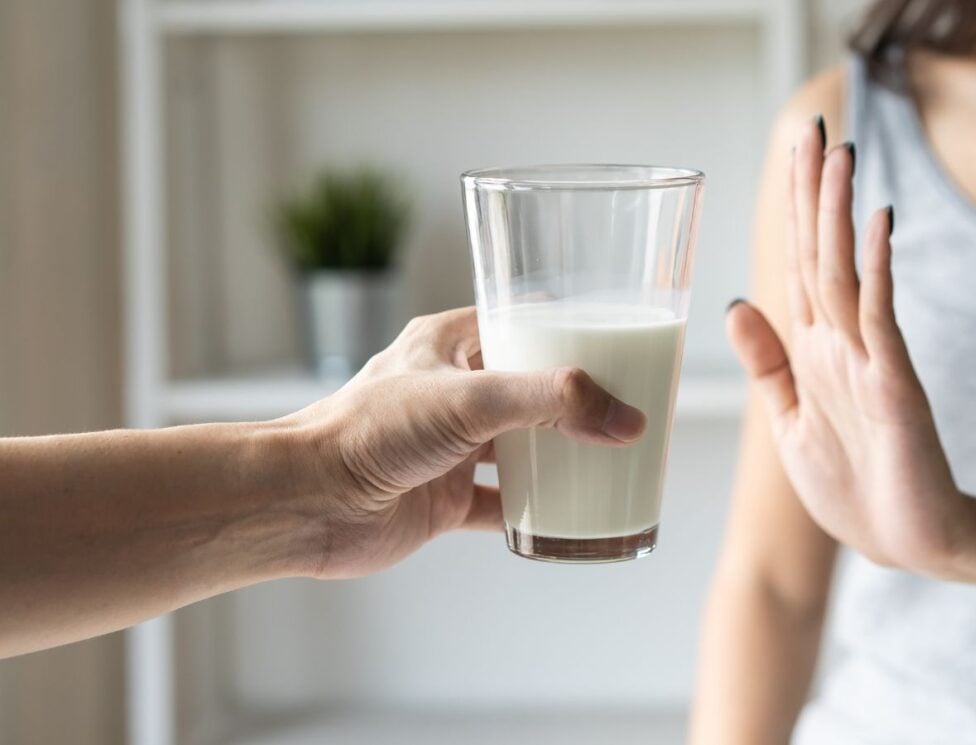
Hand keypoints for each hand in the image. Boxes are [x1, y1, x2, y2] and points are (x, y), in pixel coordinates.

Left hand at [293, 307, 646, 578]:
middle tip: (627, 402)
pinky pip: (503, 504)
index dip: (567, 327)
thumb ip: (551, 403)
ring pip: (520, 445)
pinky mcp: (443, 498)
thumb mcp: (470, 398)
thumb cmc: (368, 431)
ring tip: (612, 455)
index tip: (619, 338)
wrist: (308, 503)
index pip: (519, 321)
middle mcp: (450, 391)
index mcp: (448, 345)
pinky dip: (536, 511)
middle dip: (576, 398)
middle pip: (528, 387)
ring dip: (561, 454)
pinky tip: (569, 516)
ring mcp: (448, 447)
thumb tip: (625, 419)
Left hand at [726, 118, 975, 576]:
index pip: (798, 265)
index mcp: (811, 353)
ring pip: (846, 273)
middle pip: (821, 254)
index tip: (790, 153)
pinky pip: (881, 319)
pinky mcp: (895, 388)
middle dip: (813, 193)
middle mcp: (839, 345)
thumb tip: (736, 306)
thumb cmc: (852, 487)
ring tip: (838, 155)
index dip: (792, 211)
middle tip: (812, 127)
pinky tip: (878, 224)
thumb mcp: (789, 422)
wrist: (907, 543)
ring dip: (838, 215)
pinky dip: (879, 271)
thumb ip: (768, 365)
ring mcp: (869, 361)